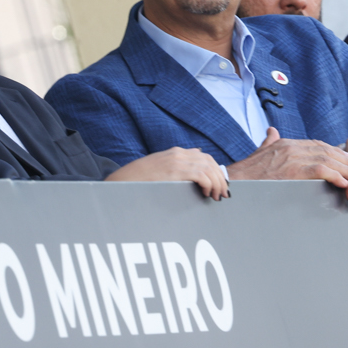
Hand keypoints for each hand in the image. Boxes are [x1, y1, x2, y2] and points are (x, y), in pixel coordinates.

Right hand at [106, 148, 231, 198]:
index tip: (220, 184)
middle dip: (220, 178)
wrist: (124, 180)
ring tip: (216, 196)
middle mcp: (179, 154)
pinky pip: (201, 176)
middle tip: (223, 193)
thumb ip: (179, 162)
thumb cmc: (142, 178)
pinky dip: (208, 184)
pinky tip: (206, 193)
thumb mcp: (161, 165)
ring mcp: (177, 161)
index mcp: (177, 152)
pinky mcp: (175, 171)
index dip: (217, 171)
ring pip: (209, 169)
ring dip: (217, 183)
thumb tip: (197, 158)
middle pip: (211, 162)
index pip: (206, 157)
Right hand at [230, 127, 347, 208]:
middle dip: (347, 164)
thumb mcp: (259, 153)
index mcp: (286, 143)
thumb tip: (271, 131)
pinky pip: (320, 170)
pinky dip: (336, 176)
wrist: (231, 183)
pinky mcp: (291, 170)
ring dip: (347, 171)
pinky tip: (345, 183)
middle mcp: (291, 147)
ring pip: (328, 160)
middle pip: (328, 151)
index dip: (337, 154)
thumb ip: (268, 142)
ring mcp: (291, 157)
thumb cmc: (244, 174)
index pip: (319, 145)